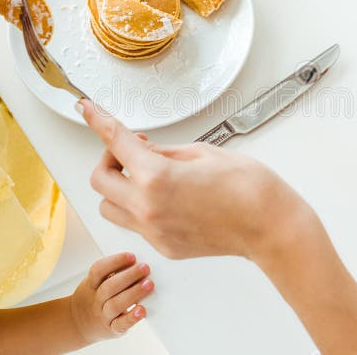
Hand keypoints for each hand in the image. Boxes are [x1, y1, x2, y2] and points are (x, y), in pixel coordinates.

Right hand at [69, 253, 153, 342]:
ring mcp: (103, 316)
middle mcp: (95, 300)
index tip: (132, 256)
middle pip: (109, 287)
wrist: (78, 325)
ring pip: (115, 305)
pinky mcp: (112, 330)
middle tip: (145, 267)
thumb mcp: (94, 284)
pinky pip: (120, 325)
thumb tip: (137, 263)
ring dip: (133, 294)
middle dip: (129, 276)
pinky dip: (131, 318)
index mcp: (91, 285)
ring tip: (149, 285)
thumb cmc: (94, 298)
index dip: (114, 261)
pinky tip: (142, 310)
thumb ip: (111, 274)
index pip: (98, 270)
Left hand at [77, 100, 312, 260]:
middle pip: (100, 180)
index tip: (86, 110)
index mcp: (156, 176)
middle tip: (131, 149)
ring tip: (145, 177)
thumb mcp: (202, 152)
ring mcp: (153, 232)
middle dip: (109, 159)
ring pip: (110, 207)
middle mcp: (147, 208)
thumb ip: (164, 152)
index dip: (97, 120)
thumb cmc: (248, 186)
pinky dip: (140, 207)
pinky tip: (166, 198)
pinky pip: (135, 224)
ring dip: (118, 187)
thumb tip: (142, 151)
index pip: (114, 141)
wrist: (270, 226)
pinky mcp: (164, 247)